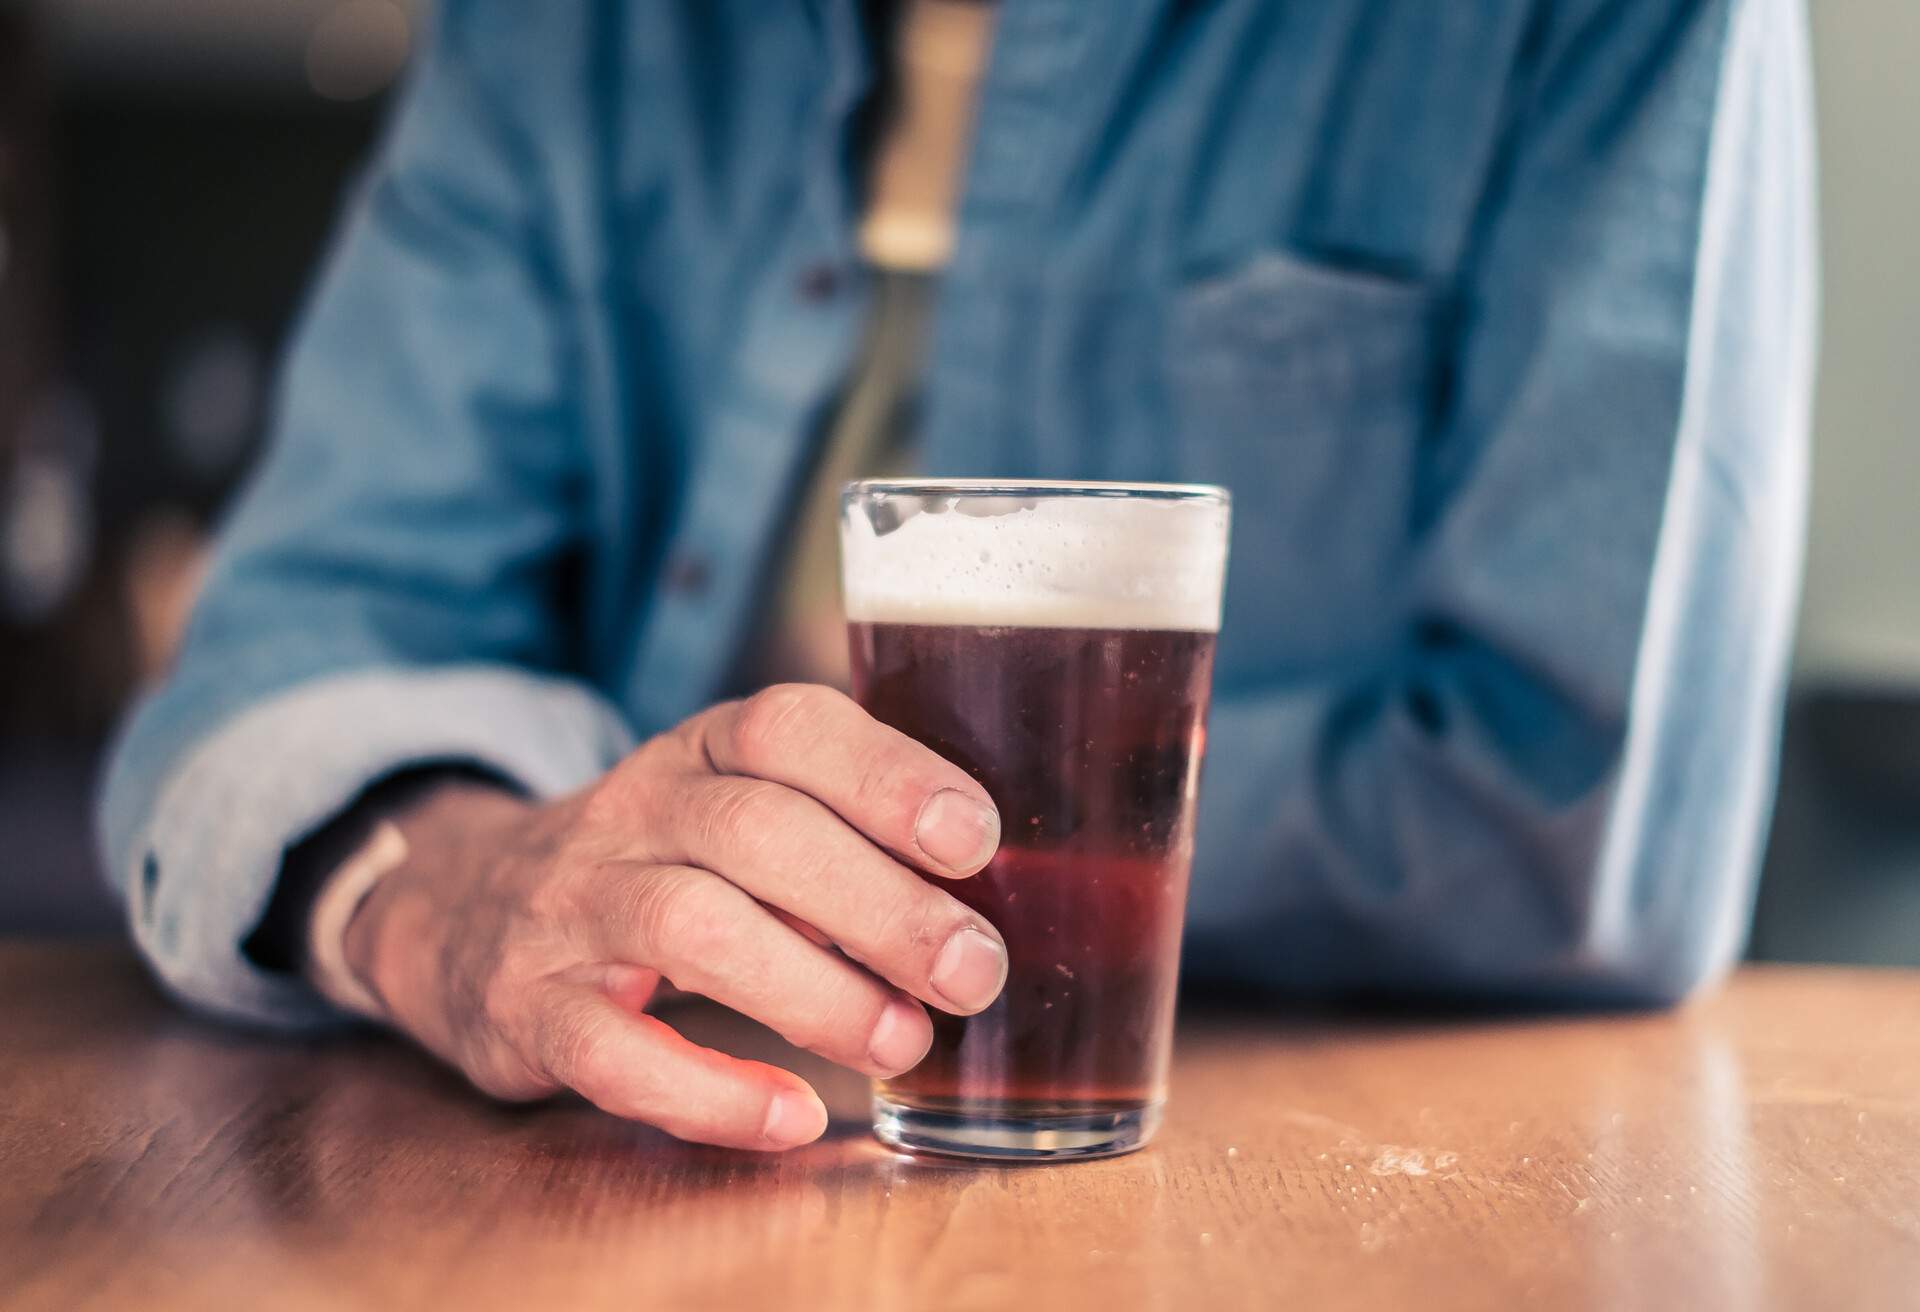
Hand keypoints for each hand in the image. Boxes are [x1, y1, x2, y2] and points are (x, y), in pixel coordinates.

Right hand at [332, 684, 1006, 1149]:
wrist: (463, 911)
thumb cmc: (657, 864)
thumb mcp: (732, 808)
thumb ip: (837, 830)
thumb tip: (984, 897)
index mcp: (700, 750)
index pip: (787, 726)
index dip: (886, 774)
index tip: (976, 839)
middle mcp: (632, 810)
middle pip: (756, 831)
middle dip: (880, 904)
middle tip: (973, 971)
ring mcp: (570, 905)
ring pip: (690, 925)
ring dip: (813, 992)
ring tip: (903, 1041)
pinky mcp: (528, 1007)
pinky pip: (611, 1049)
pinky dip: (707, 1090)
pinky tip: (786, 1115)